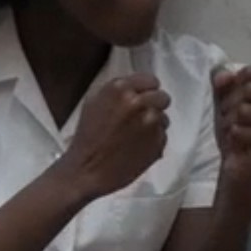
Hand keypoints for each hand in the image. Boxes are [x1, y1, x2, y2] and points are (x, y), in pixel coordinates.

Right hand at [59, 73, 169, 198]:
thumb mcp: (93, 103)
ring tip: (135, 136)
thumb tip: (136, 88)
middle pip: (163, 97)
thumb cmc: (87, 138)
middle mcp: (139, 103)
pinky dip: (154, 141)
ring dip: (154, 125)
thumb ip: (118, 92)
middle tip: (141, 118)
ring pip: (164, 118)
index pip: (151, 81)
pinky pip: (163, 136)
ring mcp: (151, 123)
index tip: (143, 99)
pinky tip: (137, 147)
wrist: (87, 170)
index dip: (147, 91)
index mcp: (120, 89)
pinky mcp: (158, 142)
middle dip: (154, 106)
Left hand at [214, 66, 250, 188]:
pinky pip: (240, 127)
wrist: (241, 169)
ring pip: (243, 108)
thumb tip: (222, 77)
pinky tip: (241, 144)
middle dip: (231, 105)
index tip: (237, 104)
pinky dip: (234, 137)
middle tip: (235, 122)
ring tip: (237, 132)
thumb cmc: (238, 131)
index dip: (234, 87)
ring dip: (230, 122)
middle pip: (248, 88)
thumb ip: (225, 81)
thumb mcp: (229, 99)